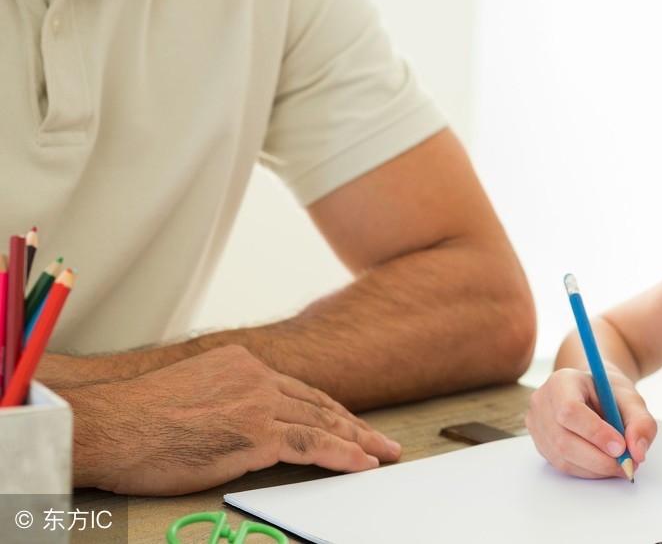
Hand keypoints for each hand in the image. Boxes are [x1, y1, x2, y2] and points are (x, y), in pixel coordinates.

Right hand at [65, 345, 400, 494]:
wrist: (110, 426)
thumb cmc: (136, 422)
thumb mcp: (188, 395)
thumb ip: (225, 401)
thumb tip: (240, 425)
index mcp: (239, 364)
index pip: (298, 390)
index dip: (330, 410)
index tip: (350, 423)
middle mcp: (255, 377)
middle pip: (319, 403)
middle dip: (354, 424)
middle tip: (381, 440)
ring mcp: (257, 403)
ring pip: (323, 423)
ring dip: (359, 441)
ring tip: (383, 455)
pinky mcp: (255, 433)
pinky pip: (313, 445)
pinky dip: (343, 455)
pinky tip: (362, 464)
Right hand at [525, 366, 657, 478]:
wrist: (593, 393)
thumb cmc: (609, 393)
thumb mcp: (631, 399)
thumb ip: (641, 422)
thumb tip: (637, 453)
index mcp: (562, 381)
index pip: (569, 410)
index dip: (595, 432)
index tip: (621, 446)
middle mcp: (542, 401)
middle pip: (563, 440)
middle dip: (598, 458)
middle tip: (626, 464)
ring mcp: (537, 424)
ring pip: (562, 458)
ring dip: (595, 468)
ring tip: (620, 464)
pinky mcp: (541, 444)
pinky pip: (562, 466)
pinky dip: (588, 471)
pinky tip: (604, 463)